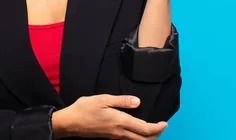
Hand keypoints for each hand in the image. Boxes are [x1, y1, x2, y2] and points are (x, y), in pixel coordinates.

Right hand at [52, 94, 167, 139]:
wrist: (70, 123)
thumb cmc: (84, 109)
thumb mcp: (102, 99)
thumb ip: (121, 101)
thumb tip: (137, 102)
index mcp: (120, 122)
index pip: (144, 129)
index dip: (157, 127)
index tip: (165, 123)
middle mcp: (119, 132)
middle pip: (144, 139)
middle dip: (156, 135)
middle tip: (162, 127)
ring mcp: (115, 137)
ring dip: (148, 137)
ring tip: (154, 129)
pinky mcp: (110, 137)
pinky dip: (139, 137)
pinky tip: (137, 131)